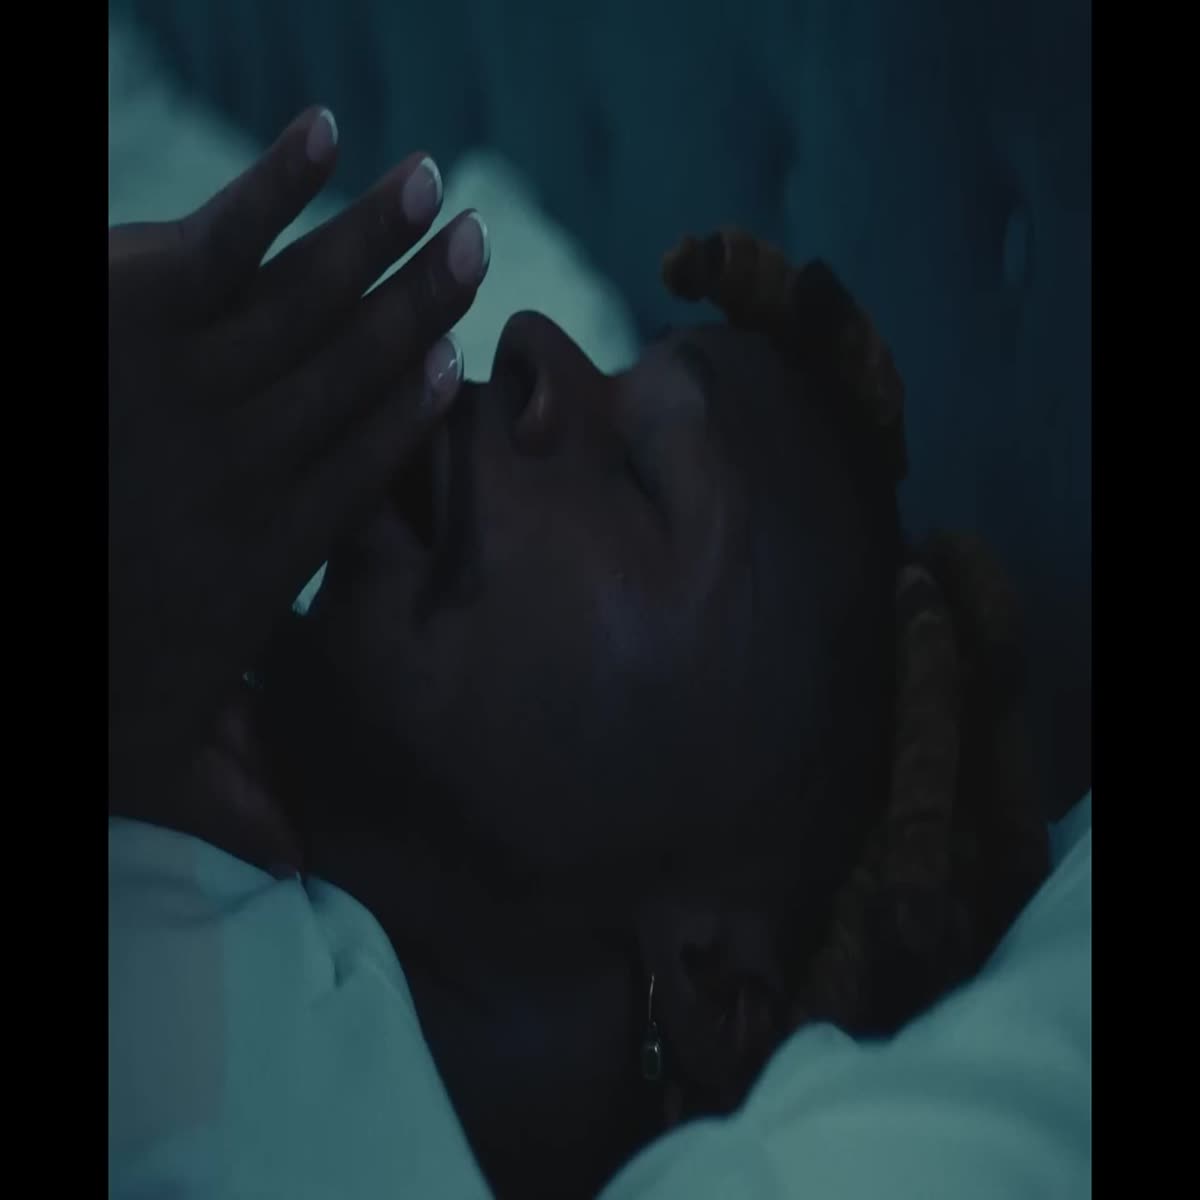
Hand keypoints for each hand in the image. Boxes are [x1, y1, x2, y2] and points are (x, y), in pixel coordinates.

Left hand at [109, 106, 489, 819]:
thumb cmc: (63, 672)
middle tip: (480, 246)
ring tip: (433, 188)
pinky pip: (225, 235)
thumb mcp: (146, 763)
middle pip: (350, 372)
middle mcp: (240, 460)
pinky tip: (325, 138)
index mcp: (256, 552)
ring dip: (377, 242)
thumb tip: (315, 876)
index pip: (355, 471)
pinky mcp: (128, 308)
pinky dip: (278, 183)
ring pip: (309, 303)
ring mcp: (183, 377)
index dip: (409, 414)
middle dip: (420, 307)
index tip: (460, 365)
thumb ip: (237, 806)